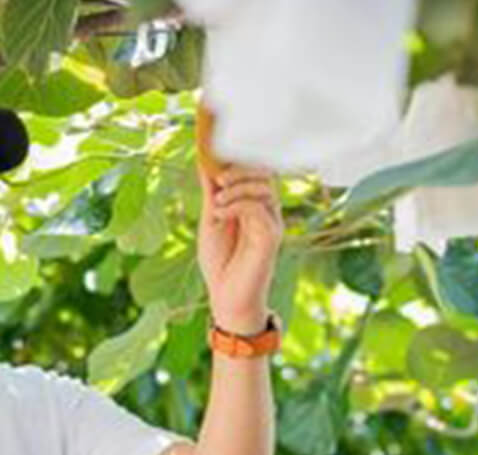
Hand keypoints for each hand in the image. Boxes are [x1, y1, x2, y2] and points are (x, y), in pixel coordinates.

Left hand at [196, 102, 283, 334]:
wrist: (226, 298)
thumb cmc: (221, 262)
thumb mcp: (211, 218)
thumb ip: (212, 191)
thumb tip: (205, 159)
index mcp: (254, 203)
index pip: (257, 167)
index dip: (243, 149)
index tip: (219, 132)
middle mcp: (268, 209)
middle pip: (264, 171)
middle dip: (240, 169)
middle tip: (219, 182)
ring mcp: (272, 222)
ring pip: (263, 186)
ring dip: (235, 189)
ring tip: (217, 204)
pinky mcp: (271, 237)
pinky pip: (260, 207)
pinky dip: (236, 205)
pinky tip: (221, 215)